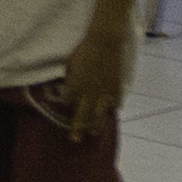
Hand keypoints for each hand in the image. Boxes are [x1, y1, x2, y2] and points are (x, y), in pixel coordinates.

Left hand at [47, 19, 134, 136]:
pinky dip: (111, 109)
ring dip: (96, 125)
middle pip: (82, 116)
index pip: (68, 103)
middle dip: (78, 129)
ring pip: (100, 116)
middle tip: (75, 139)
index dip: (66, 106)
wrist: (105, 42)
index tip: (65, 108)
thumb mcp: (70, 64)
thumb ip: (69, 79)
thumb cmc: (83, 50)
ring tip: (93, 133)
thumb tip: (67, 88)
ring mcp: (104, 93)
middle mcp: (89, 94)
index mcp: (75, 87)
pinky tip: (108, 112)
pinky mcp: (117, 89)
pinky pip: (115, 104)